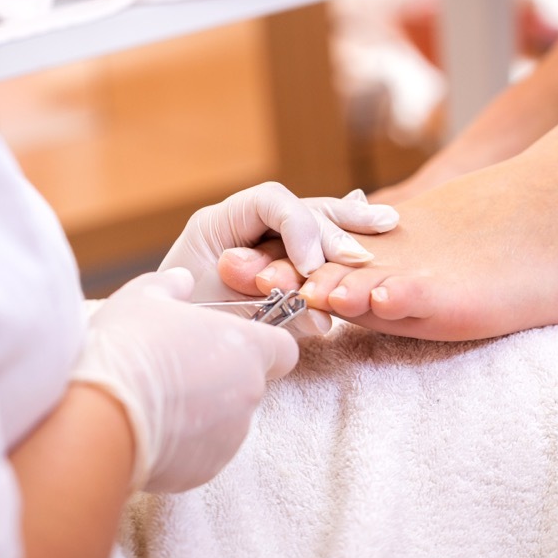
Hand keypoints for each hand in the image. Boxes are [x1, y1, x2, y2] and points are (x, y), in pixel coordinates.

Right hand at [71, 268, 297, 493]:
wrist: (99, 414)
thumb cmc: (128, 346)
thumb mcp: (143, 297)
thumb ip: (171, 287)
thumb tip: (181, 283)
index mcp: (246, 348)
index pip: (283, 350)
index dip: (262, 345)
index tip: (230, 343)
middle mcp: (248, 395)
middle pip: (247, 384)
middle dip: (219, 377)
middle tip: (175, 367)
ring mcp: (229, 438)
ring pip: (224, 420)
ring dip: (200, 411)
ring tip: (154, 399)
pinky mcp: (204, 471)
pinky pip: (201, 452)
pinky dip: (181, 443)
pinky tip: (146, 427)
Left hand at [160, 183, 397, 334]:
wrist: (169, 355)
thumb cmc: (185, 333)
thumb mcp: (220, 321)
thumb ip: (267, 313)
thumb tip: (322, 317)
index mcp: (217, 225)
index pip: (270, 202)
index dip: (299, 227)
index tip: (312, 267)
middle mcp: (245, 226)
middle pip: (301, 209)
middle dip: (335, 230)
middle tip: (361, 257)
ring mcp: (267, 242)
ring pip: (316, 221)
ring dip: (351, 226)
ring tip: (388, 223)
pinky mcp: (284, 264)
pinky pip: (318, 246)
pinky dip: (346, 239)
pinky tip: (380, 229)